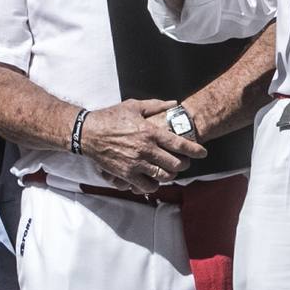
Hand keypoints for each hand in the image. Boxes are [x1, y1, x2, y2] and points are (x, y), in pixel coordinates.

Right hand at [78, 98, 205, 191]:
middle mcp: (145, 149)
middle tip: (184, 162)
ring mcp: (136, 163)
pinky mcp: (126, 174)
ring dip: (170, 175)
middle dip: (184, 164)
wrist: (87, 133)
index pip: (179, 143)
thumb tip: (175, 104)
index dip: (195, 150)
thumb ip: (156, 105)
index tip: (203, 153)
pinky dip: (154, 184)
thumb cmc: (110, 117)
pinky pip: (147, 186)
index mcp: (150, 132)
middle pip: (175, 163)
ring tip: (170, 171)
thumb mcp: (134, 106)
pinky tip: (154, 179)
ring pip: (163, 176)